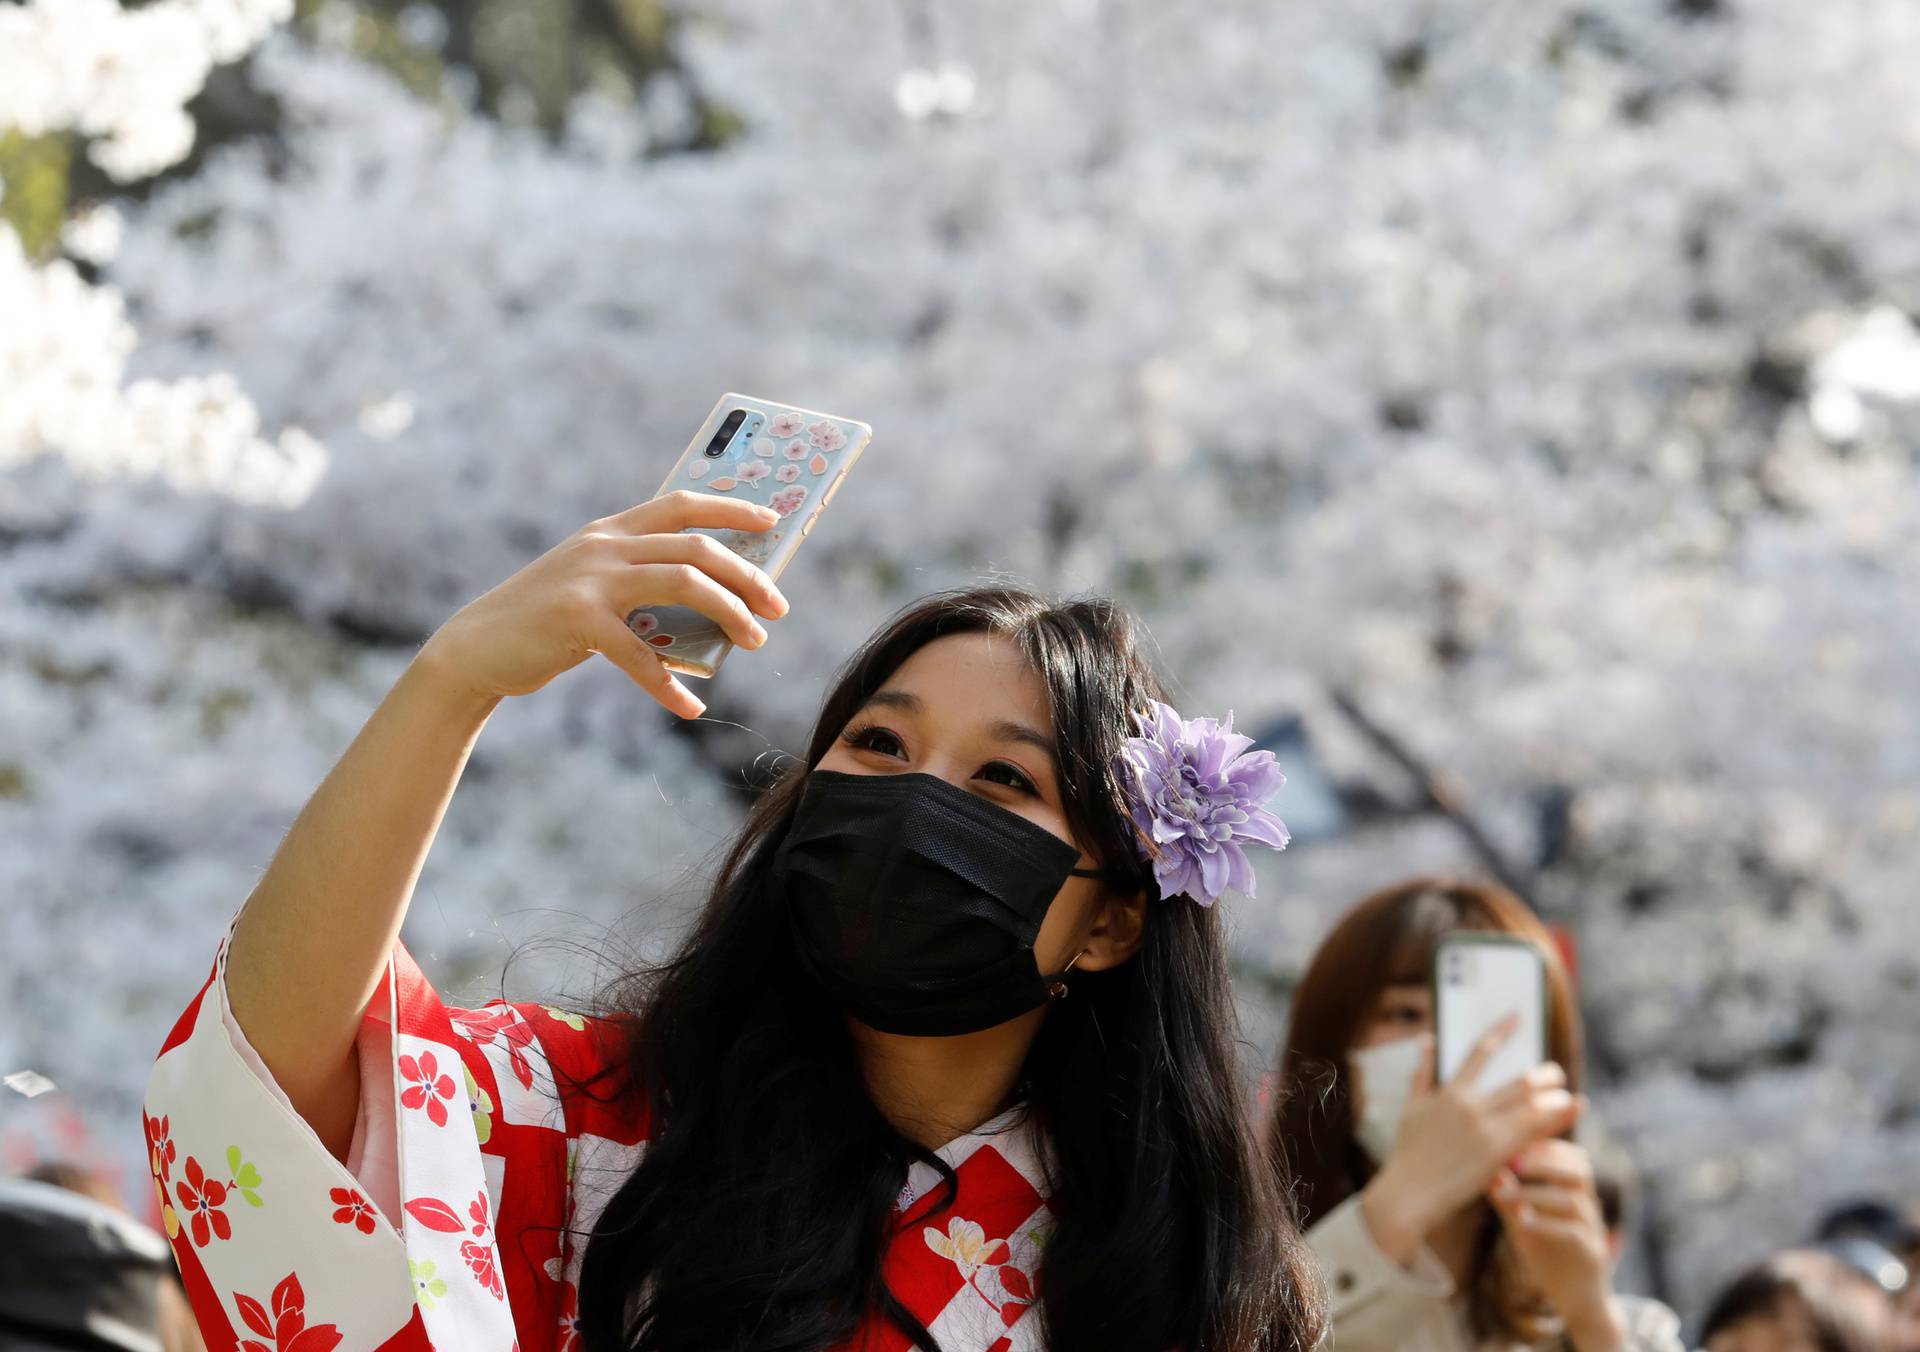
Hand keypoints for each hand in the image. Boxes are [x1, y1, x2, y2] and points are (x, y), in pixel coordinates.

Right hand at [416, 491, 788, 718]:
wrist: (476, 648)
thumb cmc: (546, 623)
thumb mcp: (594, 587)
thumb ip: (641, 582)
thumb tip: (712, 605)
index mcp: (611, 531)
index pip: (682, 504)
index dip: (732, 507)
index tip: (773, 519)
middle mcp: (604, 545)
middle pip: (696, 547)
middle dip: (747, 574)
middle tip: (778, 607)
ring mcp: (590, 580)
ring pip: (683, 583)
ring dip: (728, 612)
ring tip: (755, 641)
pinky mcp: (577, 620)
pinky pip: (640, 654)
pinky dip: (669, 684)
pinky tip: (689, 707)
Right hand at [1360, 1018, 1584, 1262]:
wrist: (1409, 1193)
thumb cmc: (1408, 1152)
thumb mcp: (1411, 1106)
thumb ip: (1422, 1071)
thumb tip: (1429, 1039)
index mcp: (1449, 1091)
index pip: (1481, 1051)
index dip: (1502, 1031)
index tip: (1518, 1017)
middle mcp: (1471, 1105)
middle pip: (1519, 1081)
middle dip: (1543, 1075)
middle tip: (1556, 1073)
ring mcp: (1486, 1129)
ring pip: (1532, 1105)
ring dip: (1554, 1097)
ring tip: (1567, 1096)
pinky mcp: (1498, 1153)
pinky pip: (1533, 1132)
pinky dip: (1555, 1120)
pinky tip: (1569, 1113)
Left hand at [1488, 1139, 1622, 1351]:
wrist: (1579, 1301)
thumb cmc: (1550, 1255)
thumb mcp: (1523, 1223)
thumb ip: (1508, 1197)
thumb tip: (1482, 1167)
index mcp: (1574, 1193)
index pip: (1568, 1154)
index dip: (1543, 1143)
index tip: (1510, 1138)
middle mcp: (1588, 1207)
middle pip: (1578, 1169)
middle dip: (1543, 1160)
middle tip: (1511, 1160)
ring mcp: (1593, 1231)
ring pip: (1573, 1200)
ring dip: (1535, 1193)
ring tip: (1504, 1193)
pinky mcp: (1592, 1256)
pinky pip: (1574, 1234)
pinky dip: (1547, 1225)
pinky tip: (1523, 1222)